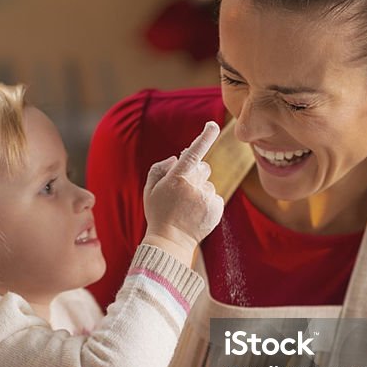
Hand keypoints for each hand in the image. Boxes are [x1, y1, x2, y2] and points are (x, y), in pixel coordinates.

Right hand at [143, 122, 224, 260]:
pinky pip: (215, 196)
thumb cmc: (158, 213)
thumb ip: (160, 168)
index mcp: (176, 178)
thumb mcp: (150, 189)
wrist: (170, 241)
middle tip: (182, 190)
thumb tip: (176, 157)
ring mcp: (206, 198)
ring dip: (200, 190)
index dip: (204, 137)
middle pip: (203, 167)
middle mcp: (193, 186)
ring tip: (187, 207)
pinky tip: (196, 213)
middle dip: (195, 173)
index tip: (212, 125)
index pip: (193, 153)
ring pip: (208, 184)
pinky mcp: (216, 208)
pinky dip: (208, 202)